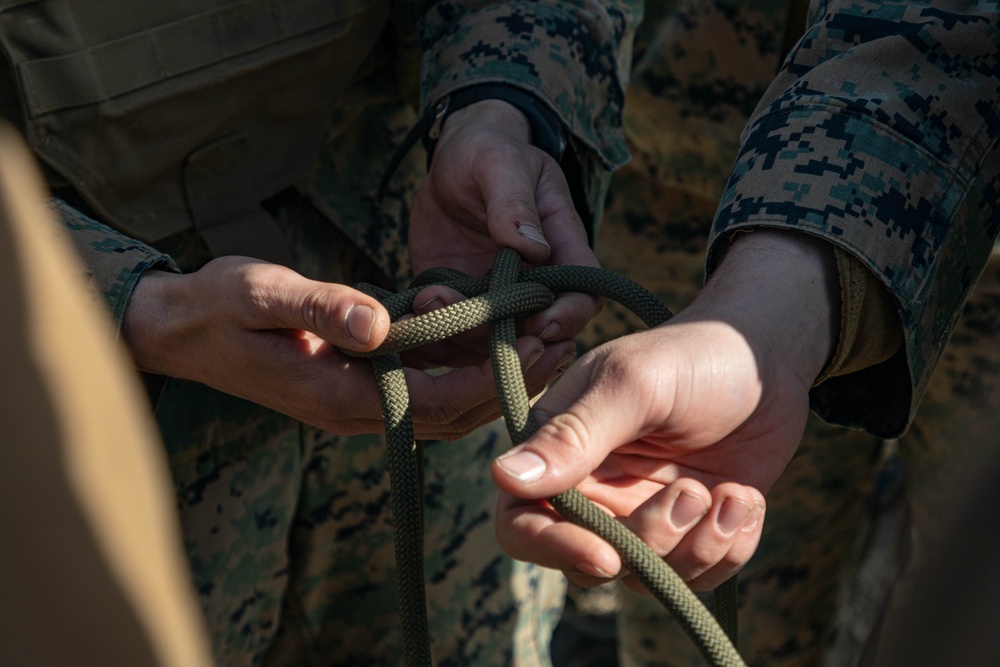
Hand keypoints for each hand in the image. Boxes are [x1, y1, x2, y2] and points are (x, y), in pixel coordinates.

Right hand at [121, 256, 575, 439]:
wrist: (181, 327)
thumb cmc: (217, 307)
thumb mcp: (260, 293)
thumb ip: (320, 307)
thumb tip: (377, 322)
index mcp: (338, 394)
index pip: (432, 399)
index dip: (485, 377)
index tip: (531, 346)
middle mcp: (355, 409)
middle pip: (450, 411)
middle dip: (504, 382)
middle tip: (556, 343)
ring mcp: (357, 401)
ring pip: (442, 403)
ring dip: (490, 376)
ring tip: (539, 339)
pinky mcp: (357, 383)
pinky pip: (421, 385)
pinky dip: (458, 365)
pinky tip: (485, 332)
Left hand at [408, 99, 601, 367]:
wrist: (453, 161)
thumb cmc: (490, 151)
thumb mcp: (501, 163)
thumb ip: (514, 203)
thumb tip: (532, 247)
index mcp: (562, 248)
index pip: (582, 295)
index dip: (568, 317)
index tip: (540, 323)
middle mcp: (534, 282)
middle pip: (537, 332)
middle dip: (505, 338)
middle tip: (465, 316)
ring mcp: (496, 297)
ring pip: (491, 341)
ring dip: (461, 334)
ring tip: (430, 300)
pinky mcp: (459, 301)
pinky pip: (452, 332)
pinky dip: (435, 331)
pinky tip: (413, 309)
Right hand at [492, 231, 840, 590]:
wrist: (766, 357)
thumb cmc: (692, 356)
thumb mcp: (634, 387)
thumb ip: (573, 435)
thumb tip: (503, 478)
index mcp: (558, 450)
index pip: (522, 521)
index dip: (552, 548)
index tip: (608, 556)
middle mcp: (592, 490)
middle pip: (589, 560)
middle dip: (649, 542)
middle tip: (692, 493)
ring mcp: (642, 514)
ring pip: (647, 576)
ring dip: (698, 545)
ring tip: (732, 493)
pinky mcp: (690, 531)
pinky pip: (698, 576)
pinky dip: (729, 548)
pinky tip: (744, 498)